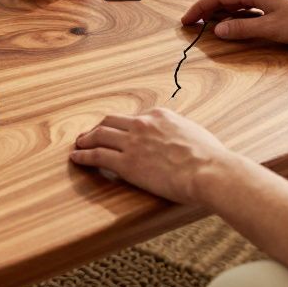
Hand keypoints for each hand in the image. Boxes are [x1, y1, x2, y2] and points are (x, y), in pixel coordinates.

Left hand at [72, 108, 236, 206]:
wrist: (209, 170)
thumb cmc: (210, 158)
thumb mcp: (194, 134)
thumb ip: (181, 134)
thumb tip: (182, 142)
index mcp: (160, 116)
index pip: (134, 118)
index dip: (122, 126)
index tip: (116, 131)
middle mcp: (143, 124)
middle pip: (110, 121)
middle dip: (97, 128)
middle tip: (89, 135)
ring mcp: (133, 142)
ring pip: (100, 135)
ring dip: (86, 140)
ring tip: (79, 145)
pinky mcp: (127, 163)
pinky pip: (98, 156)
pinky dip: (84, 156)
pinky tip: (76, 158)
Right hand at [181, 0, 287, 42]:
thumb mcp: (270, 29)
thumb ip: (242, 28)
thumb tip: (217, 29)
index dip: (199, 7)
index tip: (186, 20)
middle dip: (205, 7)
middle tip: (192, 22)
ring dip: (219, 9)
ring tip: (207, 23)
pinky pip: (246, 3)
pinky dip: (233, 11)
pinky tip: (233, 22)